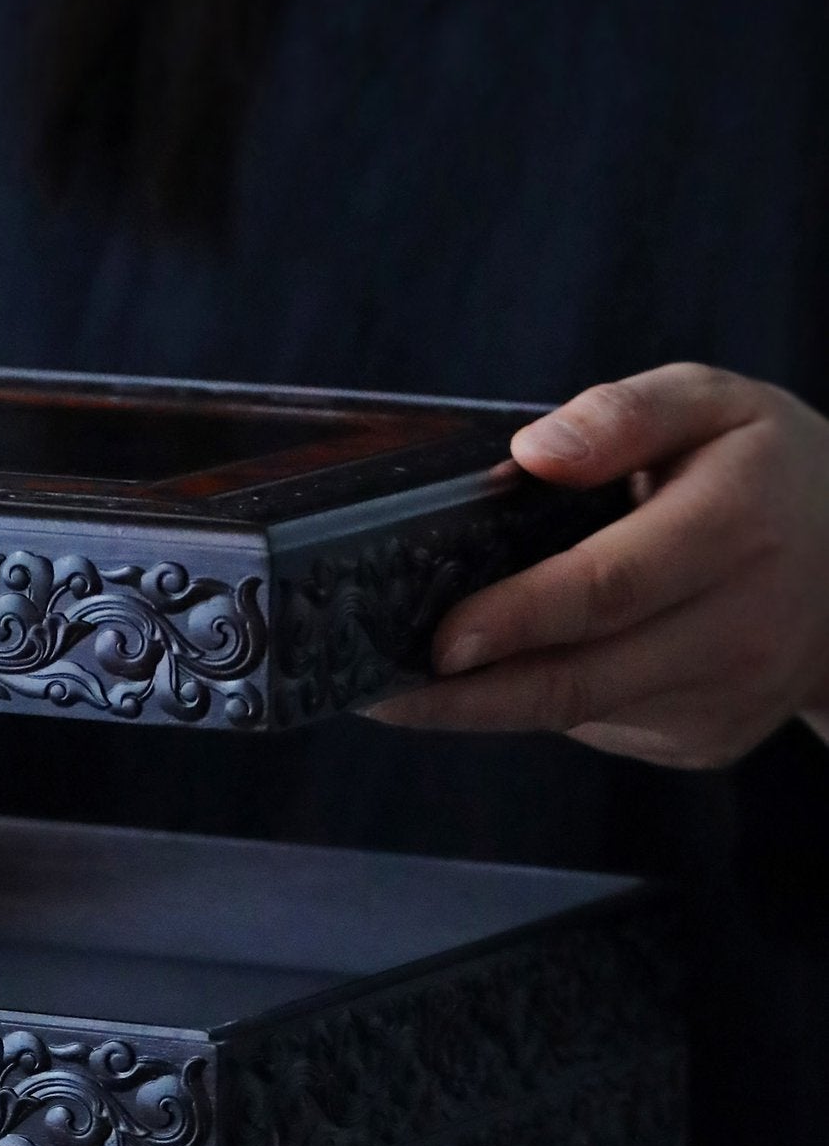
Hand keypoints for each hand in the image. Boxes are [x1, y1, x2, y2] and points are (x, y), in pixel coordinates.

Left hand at [368, 363, 828, 764]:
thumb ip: (626, 413)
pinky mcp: (704, 741)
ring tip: (412, 678)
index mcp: (736, 529)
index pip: (608, 587)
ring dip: (488, 703)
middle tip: (374, 693)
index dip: (516, 620)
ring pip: (577, 712)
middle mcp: (736, 628)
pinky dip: (546, 698)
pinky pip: (599, 724)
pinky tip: (525, 663)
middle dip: (464, 697)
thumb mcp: (716, 404)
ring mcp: (722, 699)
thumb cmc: (770, 476)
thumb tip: (533, 451)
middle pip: (577, 679)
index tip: (437, 642)